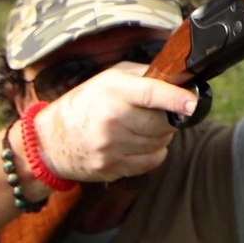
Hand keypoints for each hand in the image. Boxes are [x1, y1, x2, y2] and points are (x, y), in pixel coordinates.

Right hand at [31, 63, 199, 181]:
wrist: (50, 141)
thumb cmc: (85, 104)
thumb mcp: (109, 78)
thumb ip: (144, 75)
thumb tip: (179, 78)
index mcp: (112, 91)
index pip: (150, 93)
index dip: (176, 98)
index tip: (193, 103)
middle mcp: (112, 119)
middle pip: (163, 122)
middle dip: (169, 117)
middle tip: (159, 112)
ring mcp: (112, 146)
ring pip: (161, 142)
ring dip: (160, 135)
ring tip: (141, 127)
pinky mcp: (113, 167)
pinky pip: (153, 161)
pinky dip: (153, 152)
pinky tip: (137, 143)